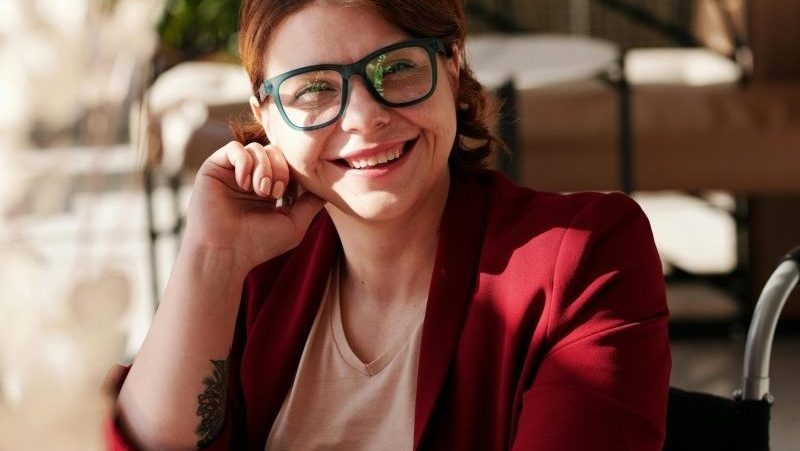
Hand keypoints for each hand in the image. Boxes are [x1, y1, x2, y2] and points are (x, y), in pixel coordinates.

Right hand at [183, 141, 324, 273]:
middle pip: (275, 151)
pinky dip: (244, 162)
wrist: (225, 251)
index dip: (294, 170)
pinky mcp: (214, 167)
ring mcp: (232, 171)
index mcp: (268, 188)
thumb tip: (327, 186)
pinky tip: (244, 183)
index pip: (287, 162)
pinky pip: (234, 148)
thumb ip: (311, 203)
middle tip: (275, 193)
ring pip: (257, 148)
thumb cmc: (258, 244)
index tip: (291, 190)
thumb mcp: (294, 224)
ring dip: (264, 168)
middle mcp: (250, 177)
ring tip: (260, 191)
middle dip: (281, 169)